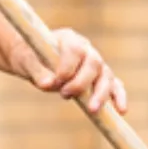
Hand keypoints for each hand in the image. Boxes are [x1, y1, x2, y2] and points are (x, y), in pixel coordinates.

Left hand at [7, 28, 127, 114]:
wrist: (34, 59)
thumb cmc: (29, 57)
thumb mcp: (26, 61)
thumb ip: (37, 71)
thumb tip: (48, 84)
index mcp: (69, 38)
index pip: (75, 50)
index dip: (67, 67)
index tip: (55, 82)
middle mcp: (86, 48)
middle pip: (94, 62)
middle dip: (82, 82)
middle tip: (64, 95)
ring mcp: (95, 63)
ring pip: (106, 75)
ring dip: (101, 93)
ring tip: (92, 109)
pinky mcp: (99, 77)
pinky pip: (114, 85)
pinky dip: (118, 96)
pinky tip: (121, 110)